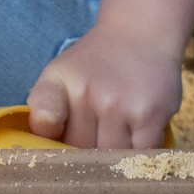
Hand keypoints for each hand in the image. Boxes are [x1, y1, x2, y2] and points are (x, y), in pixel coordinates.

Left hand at [26, 22, 183, 148]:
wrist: (140, 33)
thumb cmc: (96, 62)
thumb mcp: (61, 73)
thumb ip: (45, 107)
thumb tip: (43, 145)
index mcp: (58, 82)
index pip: (43, 120)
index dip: (48, 140)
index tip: (57, 148)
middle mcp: (86, 93)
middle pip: (80, 151)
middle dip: (85, 156)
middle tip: (95, 143)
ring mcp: (120, 105)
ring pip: (110, 158)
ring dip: (114, 160)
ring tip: (118, 142)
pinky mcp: (151, 116)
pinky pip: (141, 155)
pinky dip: (140, 159)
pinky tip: (138, 147)